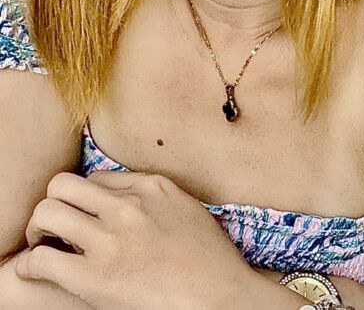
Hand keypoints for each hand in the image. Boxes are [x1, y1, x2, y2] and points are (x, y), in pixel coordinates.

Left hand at [15, 170, 254, 308]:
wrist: (220, 296)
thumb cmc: (210, 260)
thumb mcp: (186, 208)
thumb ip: (155, 198)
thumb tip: (128, 199)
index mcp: (150, 187)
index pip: (96, 177)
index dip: (85, 198)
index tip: (86, 216)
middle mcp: (126, 207)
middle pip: (63, 185)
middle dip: (53, 203)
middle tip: (54, 226)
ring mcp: (110, 240)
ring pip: (47, 213)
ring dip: (39, 229)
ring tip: (45, 244)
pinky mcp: (95, 278)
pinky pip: (43, 260)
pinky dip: (32, 264)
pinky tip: (39, 269)